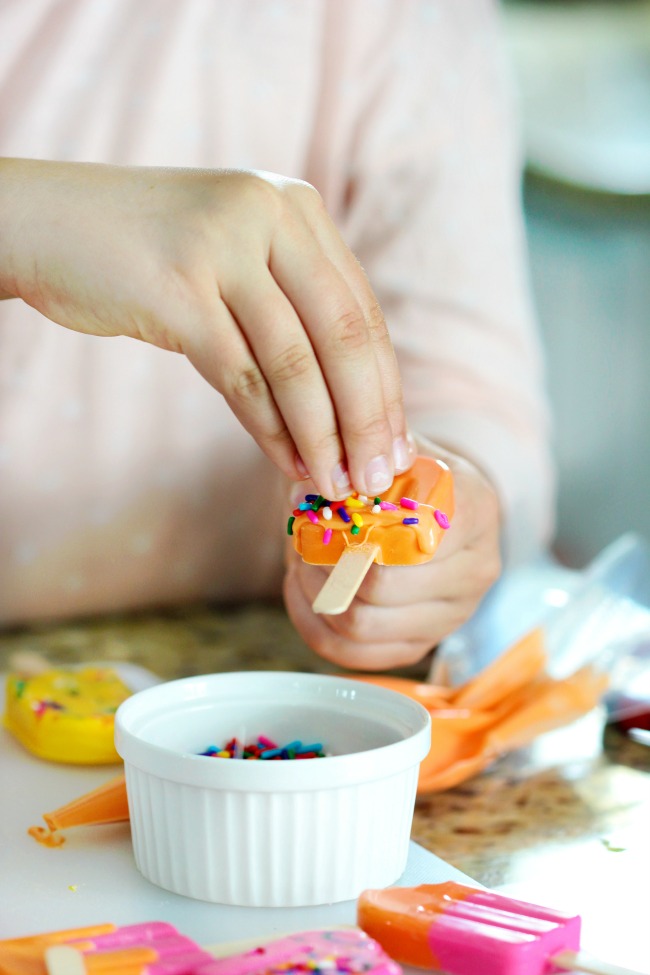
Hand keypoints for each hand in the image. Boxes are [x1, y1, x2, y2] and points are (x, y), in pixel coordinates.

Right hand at [0, 159, 410, 498]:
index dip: (386, 386)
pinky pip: (242, 377)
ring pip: (296, 364)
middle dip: (368, 419)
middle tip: (379, 478)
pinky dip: (272, 430)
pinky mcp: (178, 290)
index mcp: (297, 207)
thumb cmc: (150, 252)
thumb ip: (291, 304)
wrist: (51, 225)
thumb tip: (350, 403)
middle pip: (343, 337)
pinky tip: (290, 465)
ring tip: (338, 484)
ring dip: (323, 436)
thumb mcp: (237, 256)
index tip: (397, 444)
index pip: (362, 311)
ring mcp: (223, 248)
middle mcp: (270, 215)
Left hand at [283, 437, 501, 670]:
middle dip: (327, 563)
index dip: (357, 531)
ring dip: (317, 594)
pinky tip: (306, 596)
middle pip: (381, 587)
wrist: (432, 505)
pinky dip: (316, 627)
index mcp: (475, 510)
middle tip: (304, 542)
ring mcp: (451, 616)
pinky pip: (354, 654)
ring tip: (303, 564)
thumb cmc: (404, 474)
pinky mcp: (420, 646)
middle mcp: (475, 569)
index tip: (326, 516)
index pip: (412, 536)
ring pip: (362, 625)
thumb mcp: (386, 454)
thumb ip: (352, 462)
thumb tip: (305, 495)